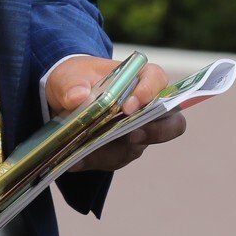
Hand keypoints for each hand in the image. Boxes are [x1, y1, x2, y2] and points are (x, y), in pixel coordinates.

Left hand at [45, 55, 186, 173]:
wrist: (63, 97)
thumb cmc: (74, 79)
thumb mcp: (67, 76)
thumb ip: (71, 84)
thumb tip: (78, 97)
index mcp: (136, 78)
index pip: (157, 80)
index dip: (150, 92)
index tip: (129, 106)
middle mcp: (144, 107)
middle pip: (171, 122)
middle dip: (157, 132)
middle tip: (131, 136)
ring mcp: (136, 131)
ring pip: (138, 146)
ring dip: (113, 150)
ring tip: (89, 150)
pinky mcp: (121, 150)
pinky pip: (114, 159)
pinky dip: (94, 159)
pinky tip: (76, 159)